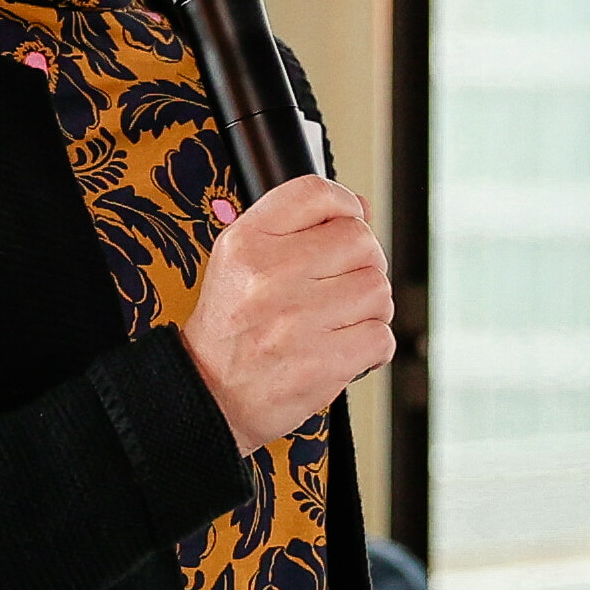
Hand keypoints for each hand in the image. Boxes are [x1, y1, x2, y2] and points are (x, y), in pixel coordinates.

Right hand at [179, 175, 394, 453]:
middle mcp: (269, 276)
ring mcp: (296, 321)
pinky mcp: (320, 363)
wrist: (209, 395)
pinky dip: (373, 345)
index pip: (316, 194)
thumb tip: (360, 206)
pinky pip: (380, 336)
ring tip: (342, 320)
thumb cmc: (231, 329)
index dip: (346, 205)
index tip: (348, 222)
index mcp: (246, 243)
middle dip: (364, 263)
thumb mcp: (241, 262)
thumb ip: (297, 227)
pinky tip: (347, 346)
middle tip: (344, 284)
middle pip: (360, 240)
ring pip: (378, 289)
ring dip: (371, 308)